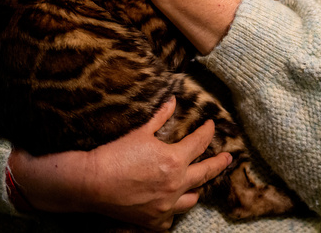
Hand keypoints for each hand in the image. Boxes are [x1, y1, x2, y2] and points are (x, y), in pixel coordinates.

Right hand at [9, 97, 231, 230]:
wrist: (91, 182)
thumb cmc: (115, 154)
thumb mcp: (140, 132)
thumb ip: (160, 117)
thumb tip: (172, 101)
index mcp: (175, 160)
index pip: (200, 143)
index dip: (208, 131)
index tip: (211, 125)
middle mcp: (176, 184)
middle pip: (206, 173)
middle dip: (219, 163)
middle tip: (228, 158)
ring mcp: (166, 205)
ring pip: (192, 199)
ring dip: (196, 189)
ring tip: (198, 184)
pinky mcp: (154, 219)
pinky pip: (171, 219)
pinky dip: (173, 212)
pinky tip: (172, 205)